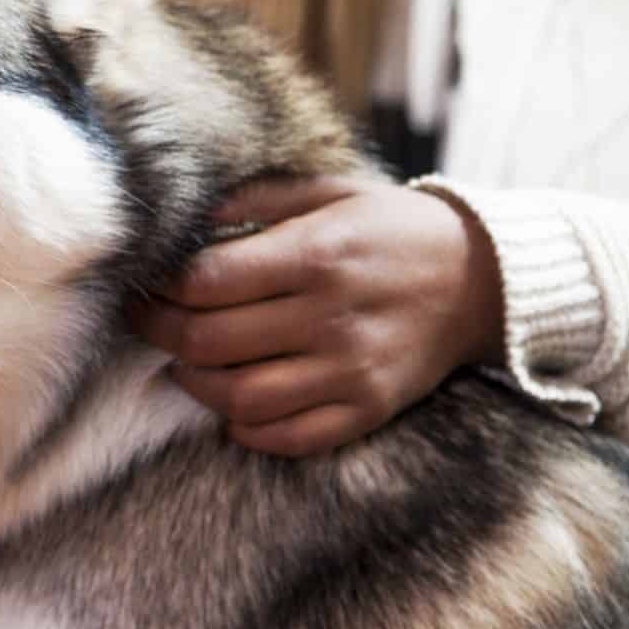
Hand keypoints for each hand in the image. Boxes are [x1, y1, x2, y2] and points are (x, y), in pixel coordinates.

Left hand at [129, 176, 505, 456]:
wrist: (484, 279)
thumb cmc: (391, 228)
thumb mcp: (330, 192)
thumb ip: (256, 200)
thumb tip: (186, 215)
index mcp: (316, 255)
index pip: (206, 281)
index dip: (160, 284)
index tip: (147, 280)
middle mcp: (330, 317)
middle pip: (210, 341)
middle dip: (159, 331)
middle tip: (144, 319)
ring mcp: (351, 370)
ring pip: (239, 398)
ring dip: (195, 383)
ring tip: (182, 361)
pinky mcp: (368, 409)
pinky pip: (289, 437)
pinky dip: (247, 428)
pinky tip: (231, 403)